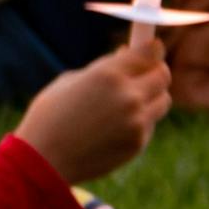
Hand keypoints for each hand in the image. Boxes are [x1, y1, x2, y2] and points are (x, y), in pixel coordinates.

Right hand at [16, 42, 170, 184]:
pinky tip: (116, 124)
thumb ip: (104, 68)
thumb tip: (126, 54)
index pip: (151, 52)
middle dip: (154, 71)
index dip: (152, 49)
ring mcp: (136, 122)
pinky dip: (140, 120)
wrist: (44, 160)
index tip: (151, 49)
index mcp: (109, 74)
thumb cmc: (50, 115)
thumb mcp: (72, 80)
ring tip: (129, 99)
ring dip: (152, 96)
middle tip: (143, 73)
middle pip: (163, 75)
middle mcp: (128, 96)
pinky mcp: (137, 144)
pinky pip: (150, 124)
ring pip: (163, 100)